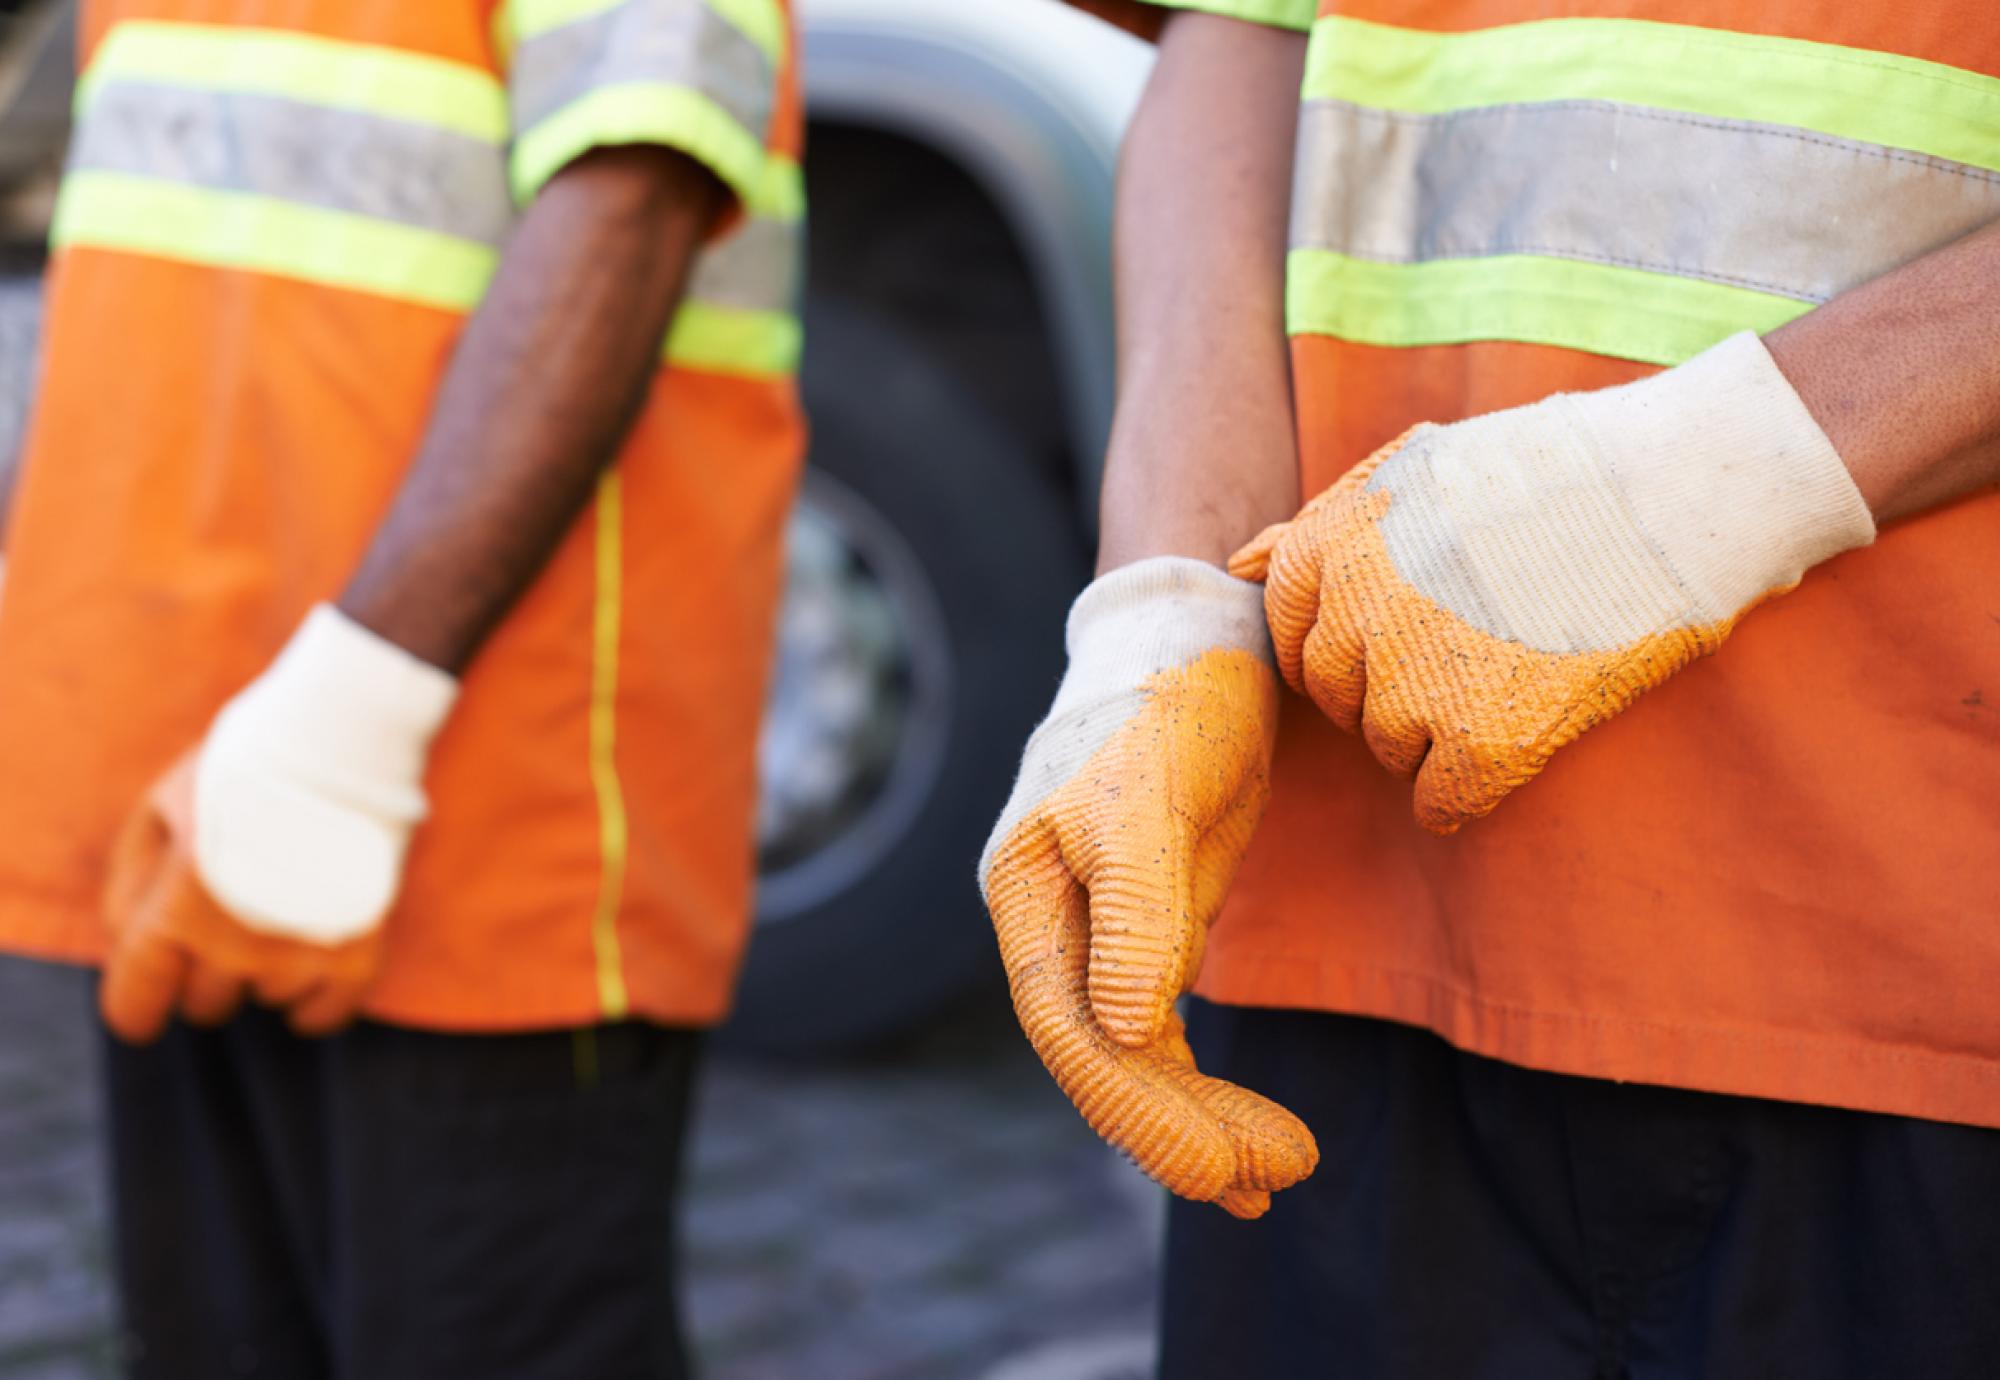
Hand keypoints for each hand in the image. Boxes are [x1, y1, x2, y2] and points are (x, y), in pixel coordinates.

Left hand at [99, 606, 456, 1040]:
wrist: (343, 737)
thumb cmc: (242, 765)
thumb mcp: (161, 805)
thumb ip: (132, 880)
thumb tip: (130, 939)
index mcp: (176, 911)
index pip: (138, 1002)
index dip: (138, 1007)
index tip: (147, 1006)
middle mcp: (236, 945)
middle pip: (206, 1004)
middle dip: (205, 972)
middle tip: (228, 920)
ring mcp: (302, 952)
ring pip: (267, 1000)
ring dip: (265, 968)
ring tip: (281, 910)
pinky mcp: (358, 949)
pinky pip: (327, 1012)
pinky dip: (314, 1003)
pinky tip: (310, 969)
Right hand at [980, 558, 1316, 1217]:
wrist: (1198, 637)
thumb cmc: (1166, 699)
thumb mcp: (1152, 795)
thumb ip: (1139, 911)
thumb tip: (1129, 1032)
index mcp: (1025, 892)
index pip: (1069, 1027)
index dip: (1137, 1106)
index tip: (1219, 1166)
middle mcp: (1051, 922)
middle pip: (1102, 1055)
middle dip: (1179, 1126)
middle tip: (1270, 1182)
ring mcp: (1097, 928)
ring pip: (1135, 1053)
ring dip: (1198, 1118)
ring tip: (1278, 1176)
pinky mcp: (1149, 926)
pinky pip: (1163, 1030)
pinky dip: (1201, 1084)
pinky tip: (1248, 1139)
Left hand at [1231, 332, 1874, 834]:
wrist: (1678, 491)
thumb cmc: (1555, 470)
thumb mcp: (1417, 466)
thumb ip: (1321, 522)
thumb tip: (1237, 563)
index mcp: (1329, 548)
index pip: (1293, 634)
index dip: (1350, 641)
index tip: (1407, 630)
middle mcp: (1355, 617)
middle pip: (1338, 698)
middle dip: (1388, 688)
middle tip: (1471, 654)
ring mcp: (1415, 685)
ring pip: (1388, 750)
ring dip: (1436, 735)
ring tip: (1511, 675)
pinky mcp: (1485, 745)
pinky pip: (1441, 804)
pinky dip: (1470, 791)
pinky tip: (1520, 739)